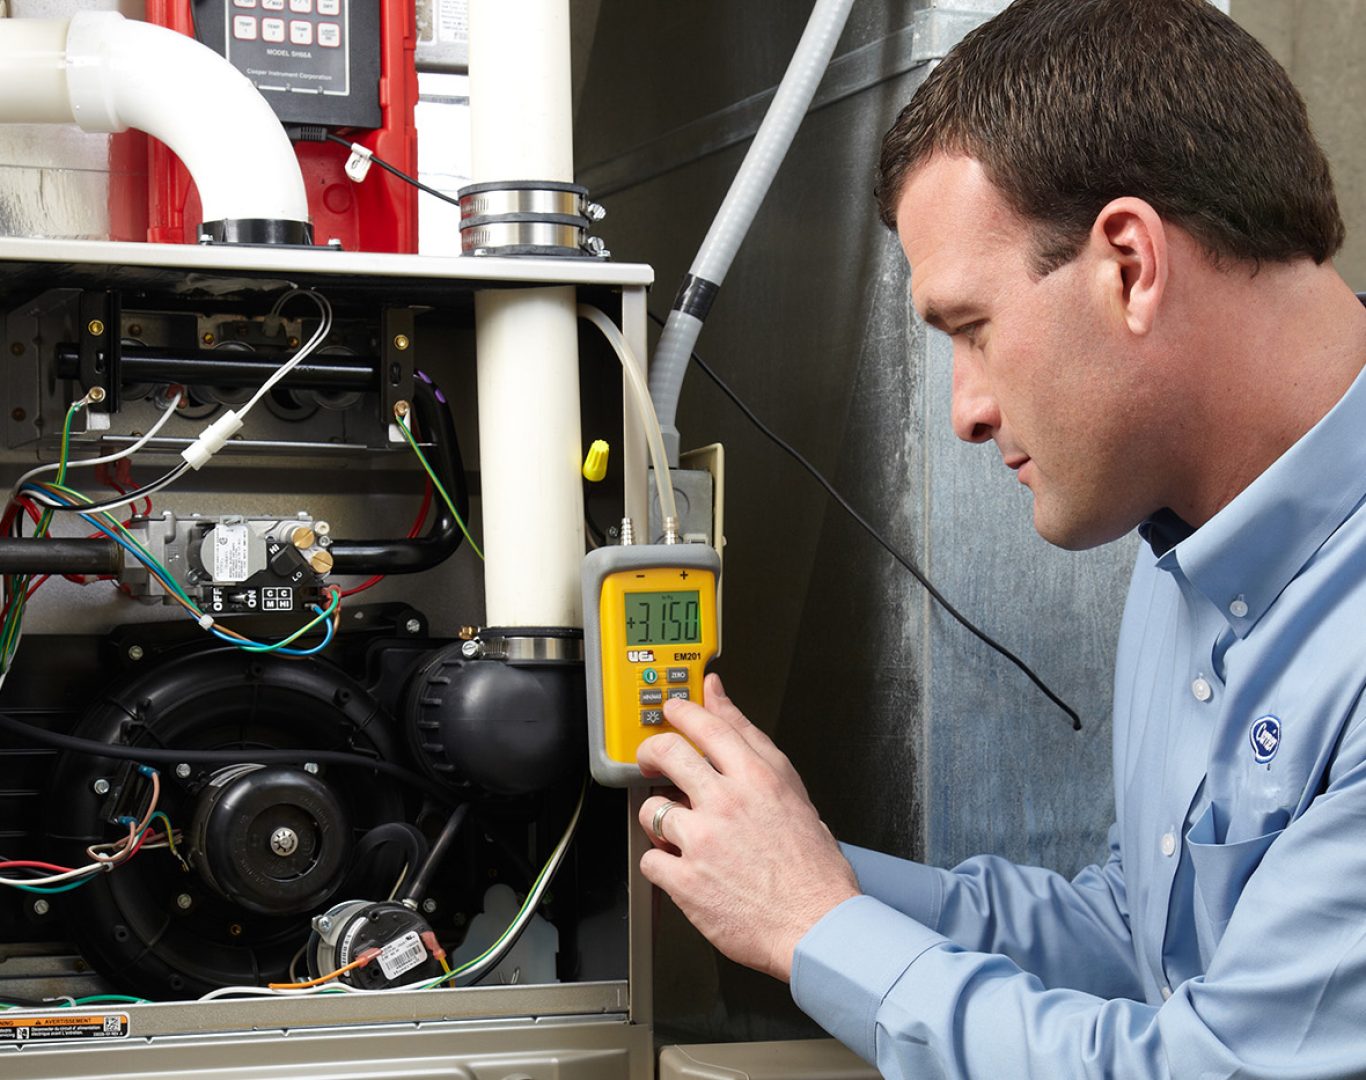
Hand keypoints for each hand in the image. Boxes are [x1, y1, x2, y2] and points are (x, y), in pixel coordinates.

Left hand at [636, 673, 859, 981]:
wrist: (817, 926)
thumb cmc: (813, 870)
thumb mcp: (793, 793)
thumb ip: (752, 744)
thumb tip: (722, 701)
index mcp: (758, 779)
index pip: (708, 725)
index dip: (683, 711)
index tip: (674, 709)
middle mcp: (727, 803)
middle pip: (667, 754)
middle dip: (651, 753)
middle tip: (651, 761)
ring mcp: (703, 841)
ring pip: (652, 810)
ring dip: (660, 820)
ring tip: (678, 833)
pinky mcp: (686, 880)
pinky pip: (650, 860)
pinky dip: (661, 864)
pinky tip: (682, 868)